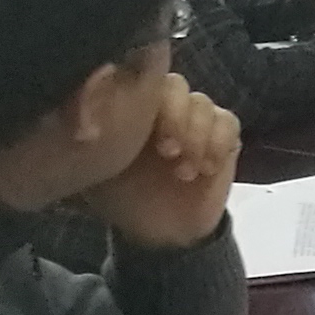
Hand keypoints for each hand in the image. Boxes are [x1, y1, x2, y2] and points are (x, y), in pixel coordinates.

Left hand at [82, 75, 239, 248]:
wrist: (161, 234)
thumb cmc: (124, 198)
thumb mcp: (97, 170)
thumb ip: (92, 139)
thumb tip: (86, 120)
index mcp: (130, 109)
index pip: (140, 80)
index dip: (145, 100)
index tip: (139, 136)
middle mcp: (163, 108)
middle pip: (176, 86)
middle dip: (175, 118)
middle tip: (169, 153)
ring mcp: (195, 119)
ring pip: (202, 103)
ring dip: (196, 136)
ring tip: (185, 172)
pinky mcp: (223, 136)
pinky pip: (228, 122)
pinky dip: (218, 143)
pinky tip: (206, 169)